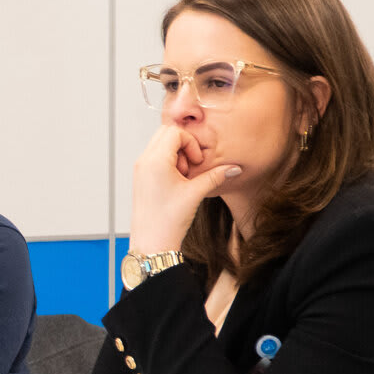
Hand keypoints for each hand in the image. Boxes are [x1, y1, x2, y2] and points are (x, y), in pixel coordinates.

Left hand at [129, 125, 242, 253]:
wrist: (151, 242)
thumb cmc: (168, 220)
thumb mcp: (196, 193)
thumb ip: (216, 176)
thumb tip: (234, 168)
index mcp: (154, 161)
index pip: (175, 132)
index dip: (191, 143)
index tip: (197, 162)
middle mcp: (143, 161)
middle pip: (165, 133)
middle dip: (183, 145)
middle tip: (191, 167)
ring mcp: (140, 169)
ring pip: (160, 145)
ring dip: (176, 154)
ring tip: (184, 177)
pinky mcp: (140, 177)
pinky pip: (155, 157)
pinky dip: (169, 162)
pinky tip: (177, 182)